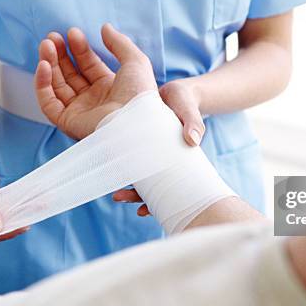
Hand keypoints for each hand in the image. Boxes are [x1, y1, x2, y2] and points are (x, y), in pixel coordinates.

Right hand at [34, 23, 157, 139]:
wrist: (135, 124)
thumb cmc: (140, 95)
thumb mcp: (135, 62)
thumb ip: (119, 43)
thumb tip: (105, 27)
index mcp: (111, 88)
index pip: (89, 66)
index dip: (80, 49)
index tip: (72, 33)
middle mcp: (94, 100)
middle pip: (71, 74)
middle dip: (61, 54)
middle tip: (52, 37)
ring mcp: (80, 111)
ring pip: (57, 85)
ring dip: (49, 64)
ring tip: (46, 44)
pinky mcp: (67, 122)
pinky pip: (49, 103)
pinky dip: (43, 84)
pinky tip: (44, 65)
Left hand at [113, 80, 203, 215]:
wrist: (177, 93)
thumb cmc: (186, 102)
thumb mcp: (190, 110)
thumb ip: (193, 122)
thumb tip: (193, 141)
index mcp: (179, 158)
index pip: (170, 187)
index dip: (157, 201)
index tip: (142, 211)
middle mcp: (166, 161)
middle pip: (153, 187)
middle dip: (137, 197)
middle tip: (118, 197)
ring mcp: (154, 155)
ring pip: (142, 178)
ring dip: (130, 188)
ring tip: (115, 195)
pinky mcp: (144, 146)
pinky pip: (133, 162)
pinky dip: (124, 168)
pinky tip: (111, 171)